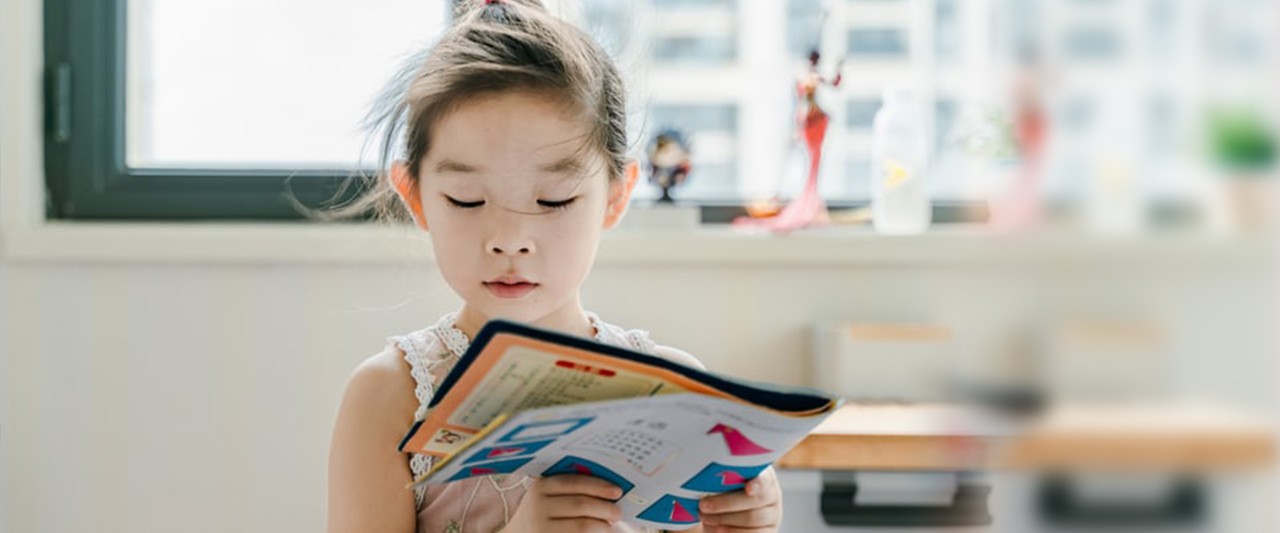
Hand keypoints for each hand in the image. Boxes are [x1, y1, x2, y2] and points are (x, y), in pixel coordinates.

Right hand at [499, 474, 622, 532]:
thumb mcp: (546, 497)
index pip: (575, 483)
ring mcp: (541, 528)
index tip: (617, 491)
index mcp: (541, 487)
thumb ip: (570, 491)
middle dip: (604, 508)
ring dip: (602, 526)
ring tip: (610, 527)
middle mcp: (538, 506)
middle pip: (581, 504)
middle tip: (618, 512)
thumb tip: (609, 492)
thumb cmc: (539, 514)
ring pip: (582, 526)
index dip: (599, 486)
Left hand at [697, 467, 781, 532]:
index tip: (748, 488)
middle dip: (725, 504)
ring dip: (723, 520)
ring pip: (750, 520)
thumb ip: (726, 476)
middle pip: (753, 501)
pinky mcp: (767, 532)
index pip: (764, 479)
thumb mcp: (729, 478)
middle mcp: (772, 495)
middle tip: (703, 505)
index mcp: (764, 476)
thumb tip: (709, 479)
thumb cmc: (728, 488)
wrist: (730, 510)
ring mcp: (771, 516)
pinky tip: (714, 529)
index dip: (757, 484)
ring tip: (705, 518)